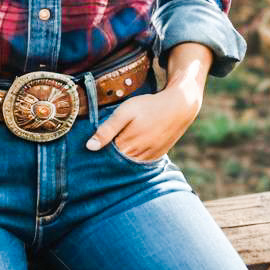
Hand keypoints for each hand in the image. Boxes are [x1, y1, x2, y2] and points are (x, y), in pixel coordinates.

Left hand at [85, 82, 204, 161]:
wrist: (179, 106)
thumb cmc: (149, 106)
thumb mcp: (125, 112)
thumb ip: (107, 129)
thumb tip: (90, 147)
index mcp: (128, 146)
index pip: (106, 157)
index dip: (99, 151)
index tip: (93, 146)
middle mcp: (139, 156)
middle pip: (118, 162)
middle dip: (110, 156)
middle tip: (106, 143)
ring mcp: (149, 158)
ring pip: (130, 163)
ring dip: (123, 157)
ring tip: (120, 142)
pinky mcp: (157, 156)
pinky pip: (141, 161)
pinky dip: (134, 156)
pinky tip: (132, 146)